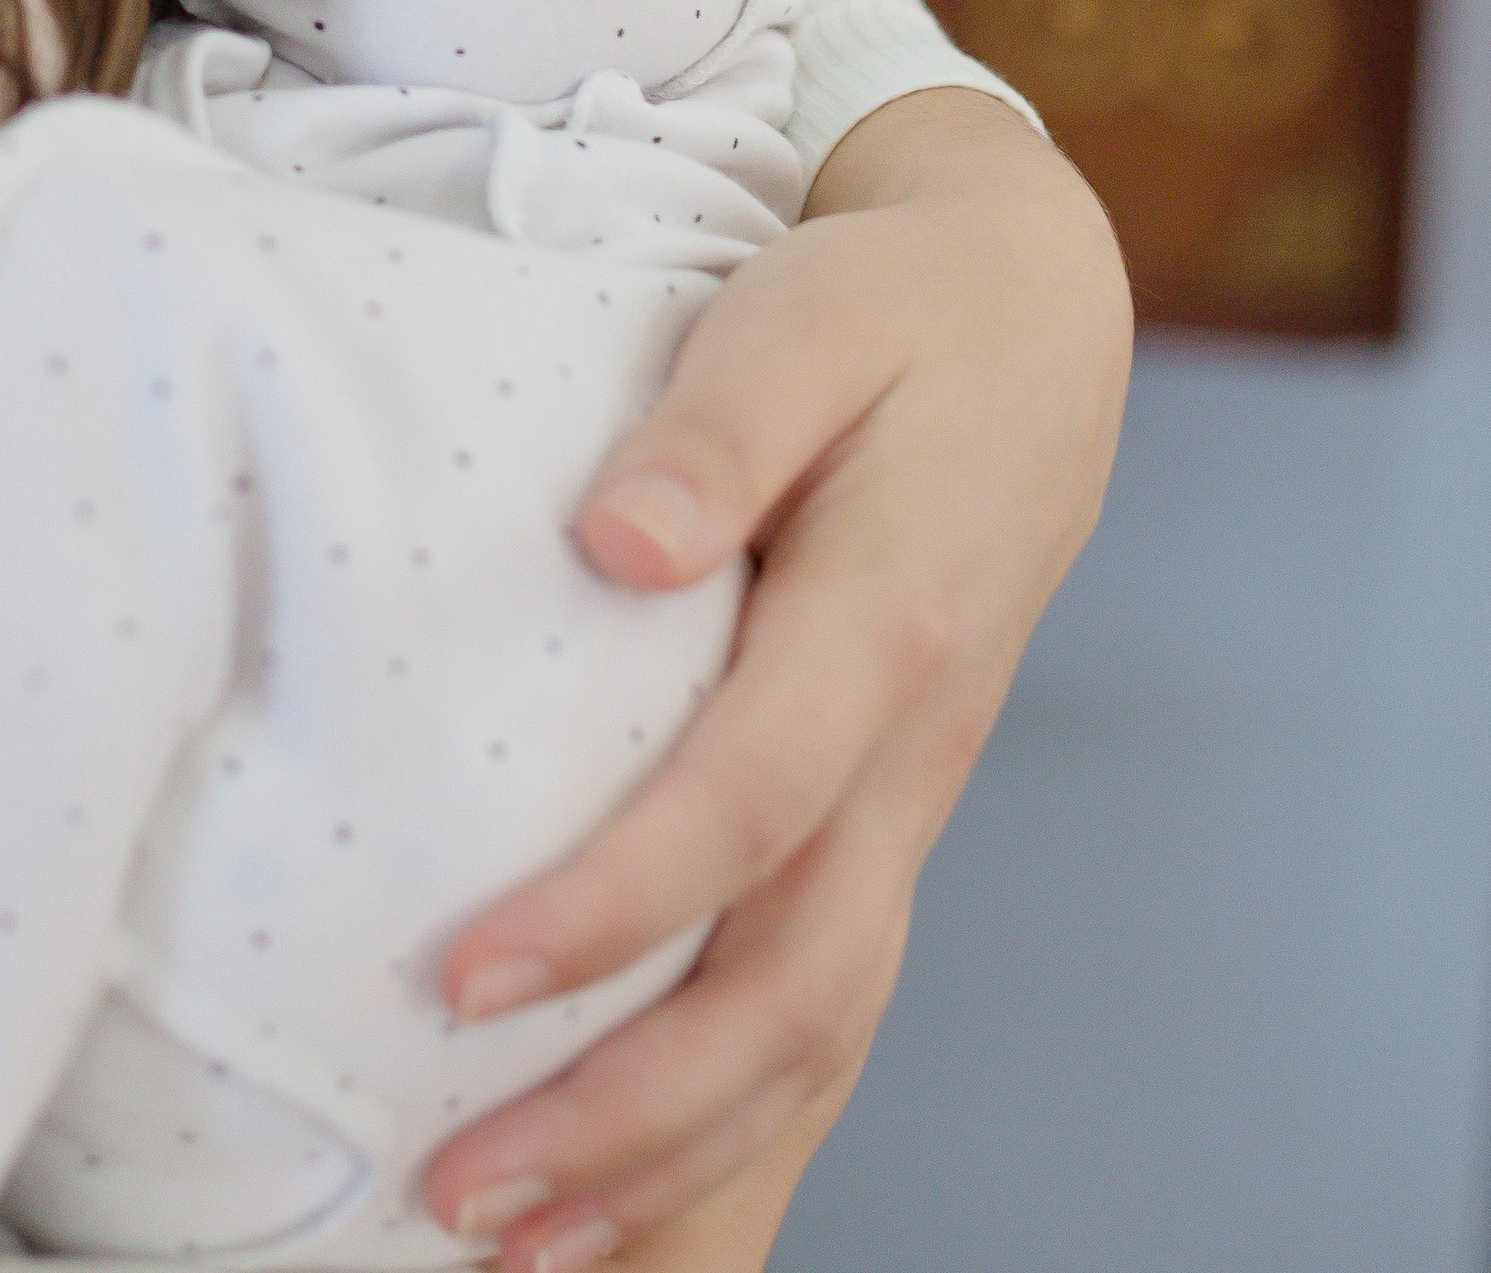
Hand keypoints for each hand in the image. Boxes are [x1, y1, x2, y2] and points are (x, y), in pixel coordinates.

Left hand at [426, 90, 1131, 1272]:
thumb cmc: (890, 313)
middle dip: (634, 1116)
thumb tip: (618, 540)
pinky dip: (743, 1147)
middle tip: (457, 1196)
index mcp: (886, 623)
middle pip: (795, 986)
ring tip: (518, 1256)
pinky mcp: (880, 830)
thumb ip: (722, 422)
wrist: (1033, 327)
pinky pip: (825, 1021)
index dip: (612, 905)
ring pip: (821, 1039)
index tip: (461, 974)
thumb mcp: (807, 316)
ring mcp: (905, 809)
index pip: (747, 803)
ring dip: (680, 1166)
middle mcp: (907, 752)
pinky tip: (638, 1228)